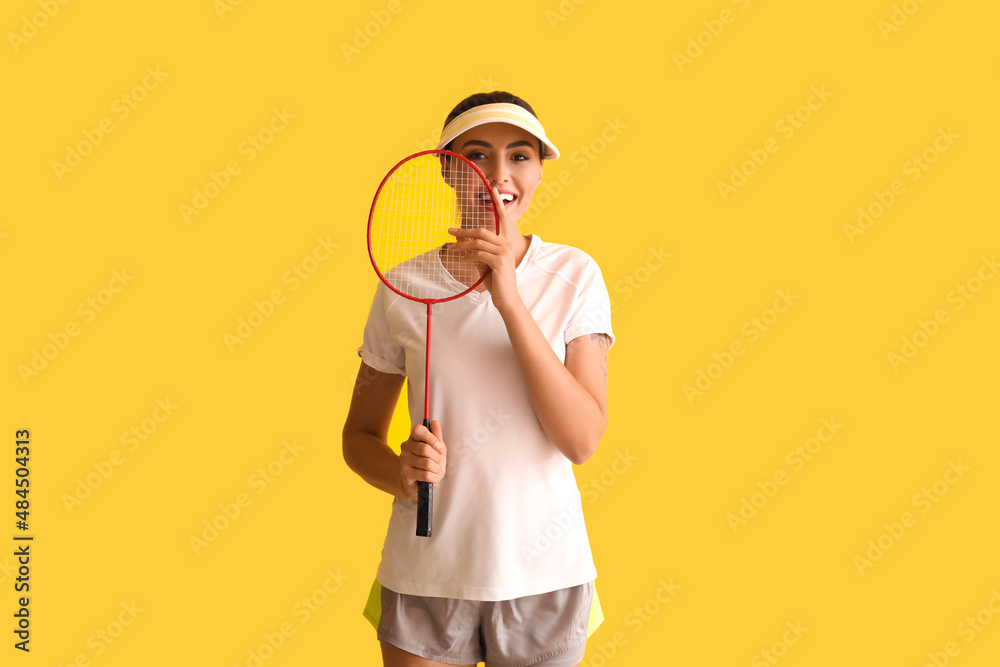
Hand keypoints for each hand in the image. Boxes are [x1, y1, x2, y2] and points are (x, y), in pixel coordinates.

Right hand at [398, 420, 446, 500]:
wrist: (419, 484)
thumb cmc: (429, 464)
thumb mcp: (437, 449)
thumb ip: (436, 436)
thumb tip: (435, 422)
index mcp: (413, 438)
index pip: (419, 429)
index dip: (431, 438)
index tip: (438, 447)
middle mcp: (405, 447)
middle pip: (425, 448)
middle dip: (437, 458)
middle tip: (438, 462)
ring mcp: (403, 460)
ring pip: (426, 463)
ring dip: (436, 469)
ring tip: (435, 470)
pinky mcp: (405, 473)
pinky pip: (425, 474)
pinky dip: (433, 477)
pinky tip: (431, 478)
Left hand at [447, 184, 522, 312]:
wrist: (507, 300)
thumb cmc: (496, 281)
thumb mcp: (483, 263)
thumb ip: (475, 250)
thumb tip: (460, 240)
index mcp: (506, 242)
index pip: (503, 219)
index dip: (498, 203)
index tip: (493, 189)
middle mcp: (507, 244)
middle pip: (482, 231)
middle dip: (464, 230)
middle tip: (450, 231)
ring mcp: (504, 253)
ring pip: (478, 242)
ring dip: (461, 246)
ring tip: (451, 249)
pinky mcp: (499, 262)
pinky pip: (478, 254)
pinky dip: (468, 257)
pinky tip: (463, 261)